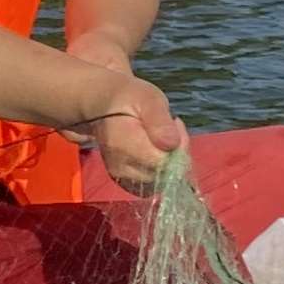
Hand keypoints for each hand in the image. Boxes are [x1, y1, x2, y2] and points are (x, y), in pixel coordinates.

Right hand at [62, 54, 186, 190]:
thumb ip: (159, 121)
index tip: (174, 122)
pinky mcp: (128, 184)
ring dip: (173, 160)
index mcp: (124, 146)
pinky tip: (160, 149)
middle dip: (178, 152)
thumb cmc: (129, 99)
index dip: (179, 145)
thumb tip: (171, 145)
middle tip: (171, 126)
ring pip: (165, 181)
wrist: (104, 107)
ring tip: (164, 135)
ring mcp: (124, 179)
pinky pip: (158, 184)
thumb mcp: (148, 98)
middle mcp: (121, 169)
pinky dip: (166, 169)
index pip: (165, 162)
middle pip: (167, 174)